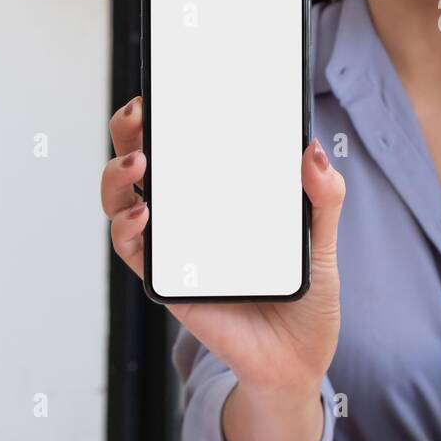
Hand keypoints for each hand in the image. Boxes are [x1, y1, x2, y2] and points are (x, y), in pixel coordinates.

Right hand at [101, 96, 345, 401]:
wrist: (297, 355)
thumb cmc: (305, 291)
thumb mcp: (323, 236)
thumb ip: (324, 194)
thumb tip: (314, 149)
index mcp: (221, 192)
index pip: (185, 142)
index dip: (167, 112)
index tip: (163, 85)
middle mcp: (188, 213)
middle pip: (141, 161)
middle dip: (129, 131)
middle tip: (140, 113)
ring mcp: (172, 245)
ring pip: (122, 200)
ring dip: (117, 176)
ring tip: (137, 164)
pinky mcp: (167, 281)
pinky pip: (134, 250)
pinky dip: (128, 229)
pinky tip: (143, 213)